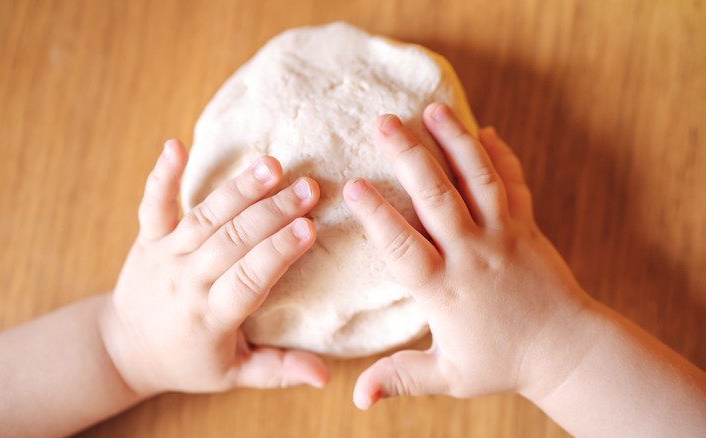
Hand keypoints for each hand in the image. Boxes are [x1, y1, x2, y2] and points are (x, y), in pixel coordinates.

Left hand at [100, 139, 329, 396]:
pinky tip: (175, 146)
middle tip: (309, 188)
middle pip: (232, 241)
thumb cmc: (189, 361)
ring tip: (272, 165)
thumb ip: (279, 370)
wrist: (125, 349)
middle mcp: (187, 281)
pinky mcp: (148, 238)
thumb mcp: (234, 374)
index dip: (278, 252)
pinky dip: (162, 175)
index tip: (310, 228)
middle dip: (272, 212)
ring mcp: (165, 255)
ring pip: (205, 217)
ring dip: (239, 189)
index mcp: (211, 316)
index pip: (249, 278)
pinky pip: (154, 204)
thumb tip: (325, 376)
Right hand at [344, 104, 591, 408]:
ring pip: (477, 179)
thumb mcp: (448, 375)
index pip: (403, 246)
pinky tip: (483, 129)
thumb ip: (402, 378)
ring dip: (454, 141)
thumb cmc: (502, 363)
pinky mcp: (526, 227)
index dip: (376, 215)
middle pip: (437, 198)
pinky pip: (513, 183)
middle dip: (408, 156)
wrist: (567, 350)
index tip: (352, 186)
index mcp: (445, 289)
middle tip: (383, 122)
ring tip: (431, 108)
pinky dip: (500, 154)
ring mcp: (503, 235)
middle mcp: (472, 254)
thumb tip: (356, 398)